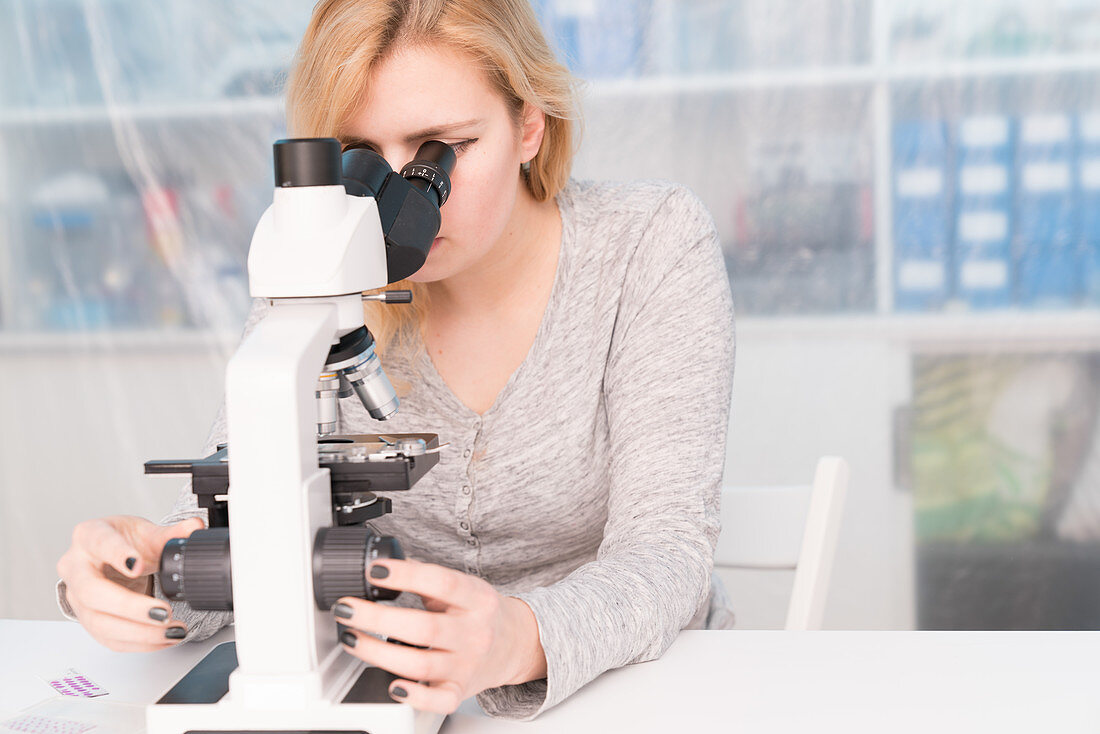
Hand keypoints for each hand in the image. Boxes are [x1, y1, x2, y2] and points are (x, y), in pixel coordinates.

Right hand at [57, 515, 204, 651]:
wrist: (111, 558)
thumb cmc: (123, 542)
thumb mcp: (146, 532)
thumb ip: (171, 533)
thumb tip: (195, 527)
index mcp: (89, 536)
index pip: (100, 543)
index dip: (118, 555)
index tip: (139, 565)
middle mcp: (76, 567)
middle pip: (93, 592)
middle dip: (130, 607)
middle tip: (163, 612)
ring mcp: (78, 597)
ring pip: (99, 622)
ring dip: (139, 632)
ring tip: (171, 631)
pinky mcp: (88, 620)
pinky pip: (109, 639)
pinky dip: (139, 643)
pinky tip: (163, 639)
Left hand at [333, 558, 544, 713]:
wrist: (515, 643)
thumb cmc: (480, 613)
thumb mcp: (463, 587)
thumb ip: (427, 577)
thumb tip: (385, 565)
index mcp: (477, 599)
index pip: (442, 582)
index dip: (406, 575)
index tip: (374, 570)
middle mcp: (475, 632)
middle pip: (423, 628)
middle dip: (376, 619)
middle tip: (347, 609)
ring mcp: (467, 664)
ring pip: (420, 664)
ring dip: (377, 653)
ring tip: (351, 639)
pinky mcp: (459, 691)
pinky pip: (437, 701)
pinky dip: (413, 696)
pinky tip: (392, 685)